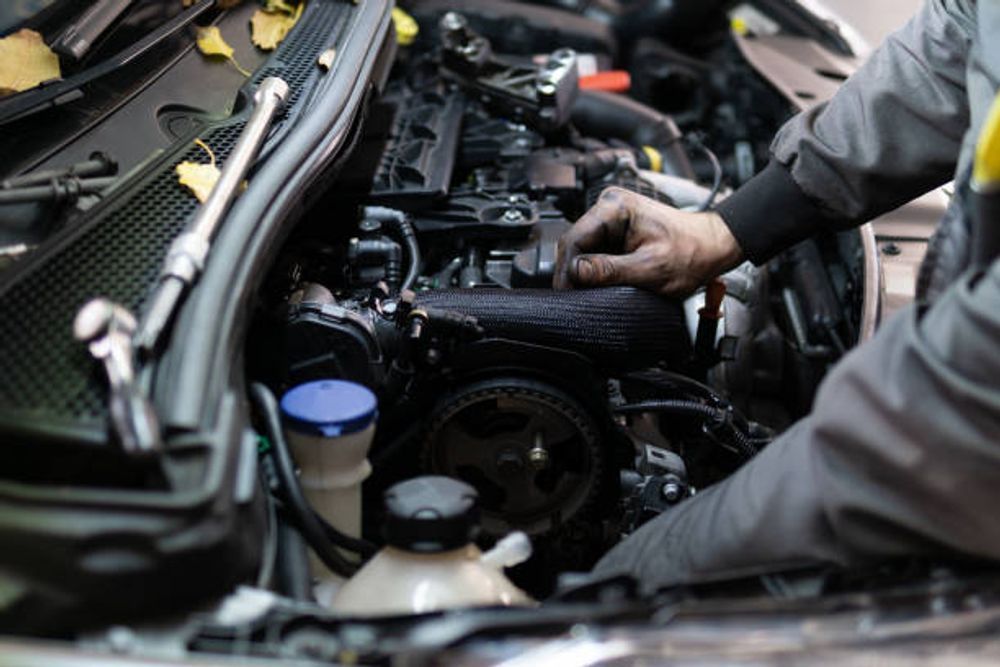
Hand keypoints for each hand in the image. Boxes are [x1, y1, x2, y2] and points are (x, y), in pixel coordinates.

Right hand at [554, 187, 743, 295]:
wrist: (713, 246)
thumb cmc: (692, 251)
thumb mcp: (651, 268)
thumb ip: (611, 271)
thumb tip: (576, 274)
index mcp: (614, 207)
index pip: (574, 239)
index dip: (567, 270)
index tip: (566, 294)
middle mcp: (609, 207)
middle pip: (574, 244)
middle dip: (572, 273)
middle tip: (573, 300)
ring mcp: (611, 219)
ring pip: (582, 251)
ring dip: (582, 274)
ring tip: (586, 295)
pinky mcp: (615, 232)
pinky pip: (594, 253)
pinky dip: (593, 271)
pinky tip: (596, 286)